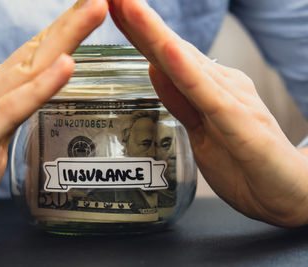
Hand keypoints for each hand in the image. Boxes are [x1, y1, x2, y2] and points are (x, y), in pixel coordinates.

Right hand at [0, 0, 107, 244]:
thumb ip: (15, 113)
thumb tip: (38, 102)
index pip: (37, 52)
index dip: (68, 28)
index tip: (95, 6)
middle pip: (39, 49)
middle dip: (74, 19)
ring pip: (30, 68)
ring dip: (67, 37)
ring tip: (95, 7)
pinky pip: (14, 108)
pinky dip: (42, 87)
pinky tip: (65, 66)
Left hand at [109, 0, 307, 225]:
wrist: (290, 193)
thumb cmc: (244, 164)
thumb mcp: (199, 131)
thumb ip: (179, 100)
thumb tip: (153, 69)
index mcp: (208, 87)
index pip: (167, 54)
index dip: (136, 30)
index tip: (110, 7)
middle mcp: (221, 85)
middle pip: (171, 50)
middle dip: (138, 19)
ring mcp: (233, 101)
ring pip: (185, 64)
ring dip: (153, 33)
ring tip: (127, 4)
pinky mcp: (242, 127)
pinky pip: (209, 98)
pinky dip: (186, 73)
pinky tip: (168, 52)